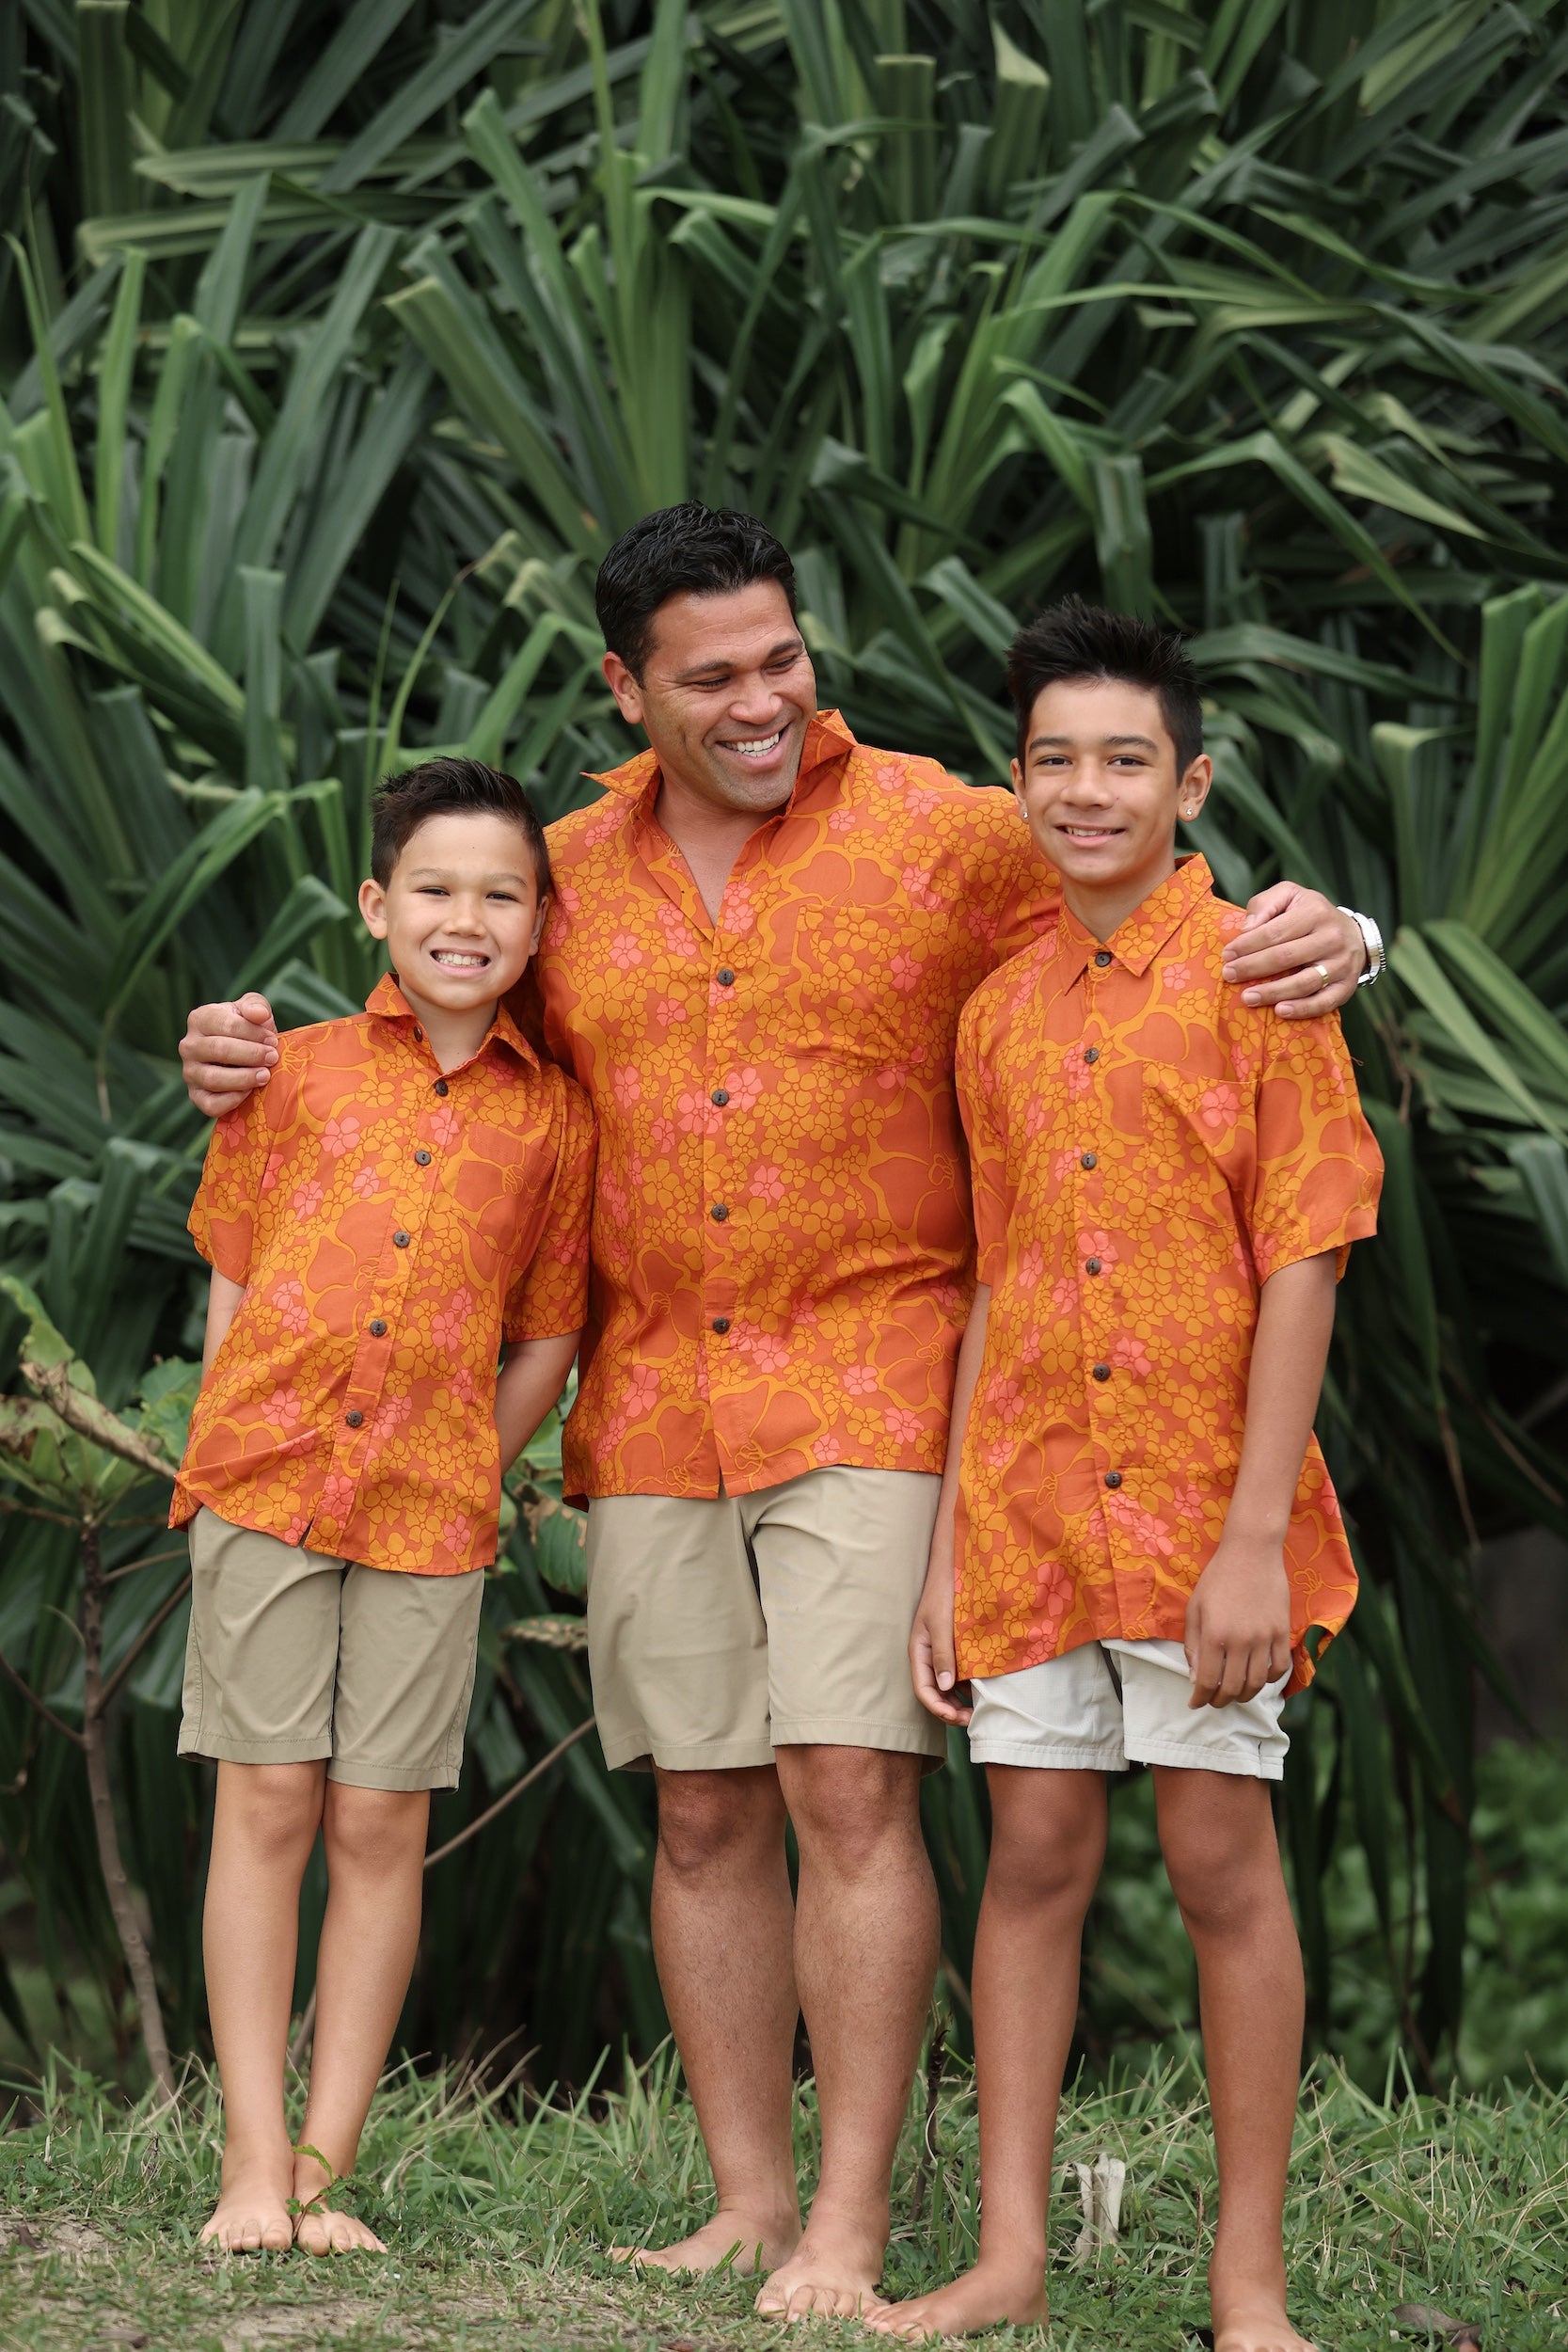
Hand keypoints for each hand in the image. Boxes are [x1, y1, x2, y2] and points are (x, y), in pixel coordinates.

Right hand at [179, 993, 279, 1115]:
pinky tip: (250, 1091)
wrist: (246, 1056)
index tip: (273, 1040)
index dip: (253, 1033)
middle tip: (273, 1058)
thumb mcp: (254, 1010)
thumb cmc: (249, 1030)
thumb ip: (256, 1005)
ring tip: (265, 1075)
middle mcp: (188, 1046)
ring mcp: (189, 1073)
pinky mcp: (196, 1096)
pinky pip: (211, 1104)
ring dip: (244, 1078)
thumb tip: (259, 1014)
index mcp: (200, 1019)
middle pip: (219, 1050)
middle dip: (251, 1055)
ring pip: (213, 1079)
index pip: (226, 1025)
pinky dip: (233, 1100)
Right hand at [909, 1553, 971, 1726]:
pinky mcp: (955, 1648)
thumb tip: (944, 1687)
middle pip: (935, 1693)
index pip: (923, 1690)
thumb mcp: (942, 1622)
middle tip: (973, 1718)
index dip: (938, 1708)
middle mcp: (929, 1656)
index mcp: (919, 1652)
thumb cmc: (944, 1591)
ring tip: (978, 1709)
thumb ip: (942, 1654)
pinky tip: (981, 1690)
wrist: (954, 1567)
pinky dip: (967, 1686)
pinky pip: (958, 1673)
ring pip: (947, 1686)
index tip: (957, 1717)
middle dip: (951, 1710)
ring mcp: (942, 1653)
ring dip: (959, 1701)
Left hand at [1183, 1536, 1291, 1707]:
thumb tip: (1195, 1678)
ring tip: (1235, 1694)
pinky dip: (1271, 1680)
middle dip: (1221, 1700)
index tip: (1195, 1703)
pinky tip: (1259, 1677)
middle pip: (1234, 1687)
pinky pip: (1281, 1667)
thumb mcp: (1195, 1608)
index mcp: (1215, 1634)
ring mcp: (1265, 1637)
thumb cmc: (1218, 1578)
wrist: (1251, 1552)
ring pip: (1258, 1682)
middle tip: (1214, 1701)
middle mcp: (1241, 1640)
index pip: (1208, 1680)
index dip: (1200, 1698)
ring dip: (1245, 1695)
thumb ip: (1193, 1645)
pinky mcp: (1282, 1631)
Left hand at [1221, 884, 1363, 1017]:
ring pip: (1304, 983)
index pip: (1275, 932)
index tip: (1227, 955)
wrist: (1354, 934)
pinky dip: (1302, 1009)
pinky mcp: (1346, 987)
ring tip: (1247, 997)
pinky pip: (1323, 1002)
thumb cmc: (1311, 915)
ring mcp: (1341, 964)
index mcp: (1315, 913)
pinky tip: (1280, 1011)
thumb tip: (1246, 929)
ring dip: (1272, 992)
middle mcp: (1331, 938)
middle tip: (1229, 975)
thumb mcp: (1290, 896)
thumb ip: (1265, 904)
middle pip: (1286, 957)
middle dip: (1253, 968)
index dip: (1248, 945)